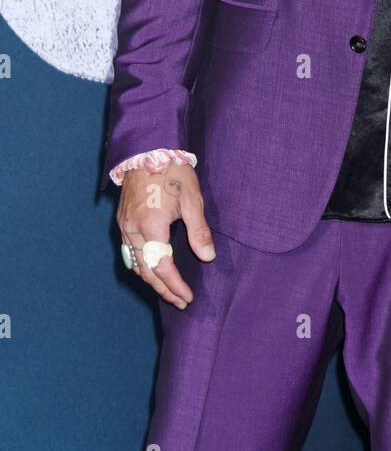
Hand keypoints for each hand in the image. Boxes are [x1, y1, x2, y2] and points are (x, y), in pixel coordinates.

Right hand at [116, 162, 214, 308]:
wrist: (148, 148)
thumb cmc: (173, 171)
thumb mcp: (192, 199)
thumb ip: (199, 230)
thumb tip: (207, 256)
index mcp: (151, 225)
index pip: (162, 267)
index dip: (174, 285)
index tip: (187, 297)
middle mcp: (132, 229)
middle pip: (145, 271)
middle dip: (162, 289)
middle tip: (179, 301)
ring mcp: (124, 225)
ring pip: (134, 263)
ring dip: (150, 280)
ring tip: (167, 291)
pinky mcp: (122, 220)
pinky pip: (129, 251)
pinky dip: (141, 265)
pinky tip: (151, 270)